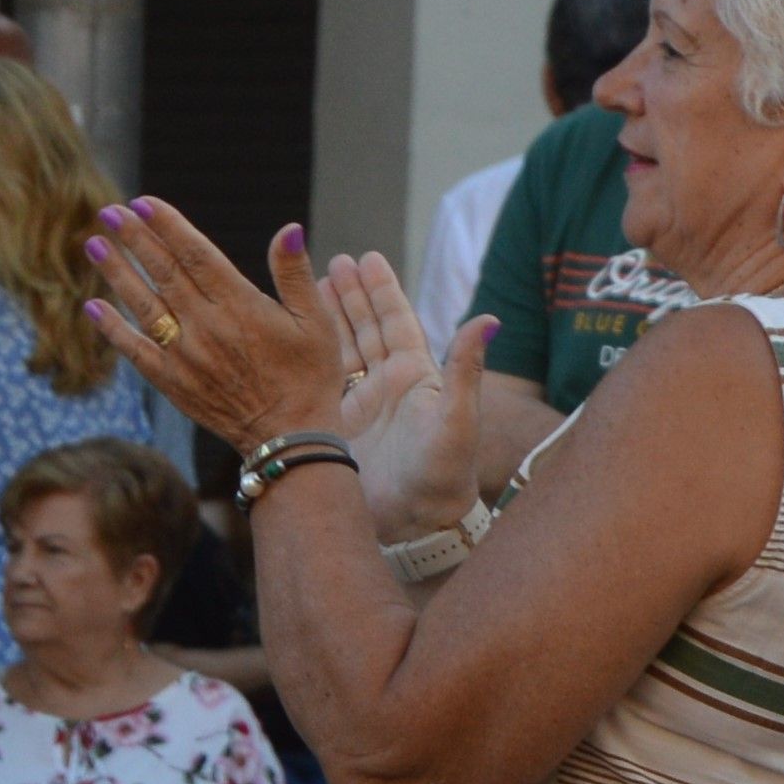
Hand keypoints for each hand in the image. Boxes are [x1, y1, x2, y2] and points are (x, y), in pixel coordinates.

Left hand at [87, 201, 347, 449]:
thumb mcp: (317, 322)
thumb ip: (296, 274)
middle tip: (111, 212)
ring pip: (142, 304)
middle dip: (135, 239)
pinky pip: (135, 349)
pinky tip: (93, 306)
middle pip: (164, 273)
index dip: (168, 226)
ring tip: (94, 244)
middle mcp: (206, 327)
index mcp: (241, 307)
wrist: (290, 437)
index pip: (196, 255)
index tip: (144, 203)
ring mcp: (185, 356)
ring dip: (116, 272)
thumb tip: (289, 229)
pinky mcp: (172, 382)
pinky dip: (112, 327)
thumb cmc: (311, 376)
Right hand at [315, 249, 491, 538]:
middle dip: (350, 294)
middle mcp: (389, 386)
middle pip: (367, 328)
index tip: (366, 257)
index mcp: (418, 376)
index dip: (381, 290)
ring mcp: (362, 405)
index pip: (397, 321)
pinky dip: (308, 354)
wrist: (418, 525)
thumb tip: (491, 318)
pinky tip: (292, 336)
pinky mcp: (337, 425)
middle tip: (332, 260)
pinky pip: (319, 380)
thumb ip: (467, 367)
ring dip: (327, 318)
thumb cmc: (446, 475)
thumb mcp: (458, 418)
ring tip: (308, 285)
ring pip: (342, 349)